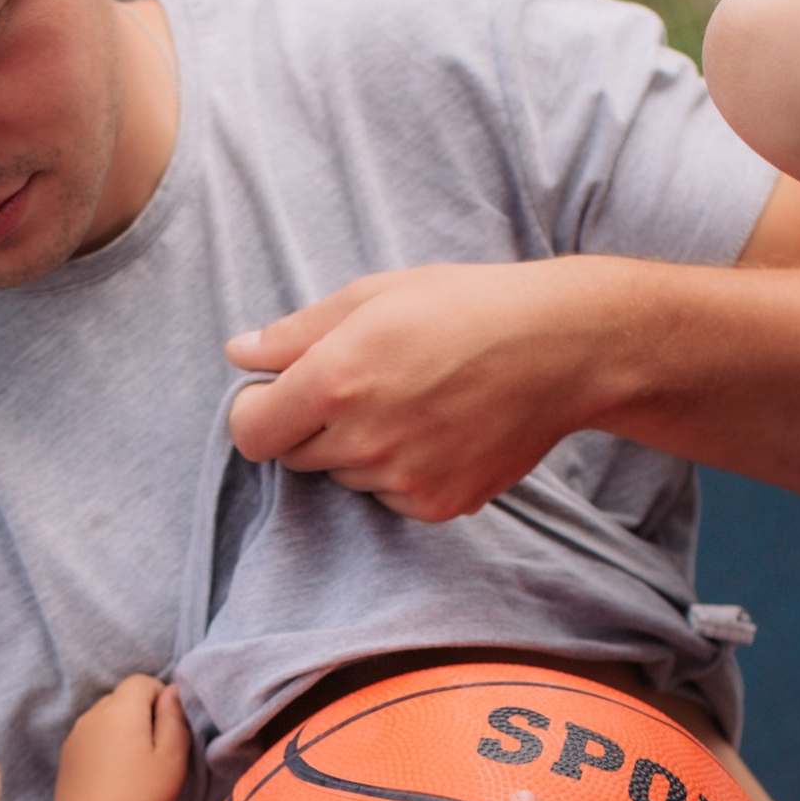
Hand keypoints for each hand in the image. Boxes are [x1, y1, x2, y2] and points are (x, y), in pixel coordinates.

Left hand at [50, 674, 188, 800]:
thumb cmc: (141, 798)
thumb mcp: (172, 757)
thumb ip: (175, 717)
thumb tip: (173, 691)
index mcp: (121, 709)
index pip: (142, 681)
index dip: (161, 699)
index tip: (169, 731)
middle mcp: (93, 714)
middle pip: (122, 698)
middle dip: (141, 714)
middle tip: (155, 752)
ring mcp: (75, 735)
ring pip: (106, 718)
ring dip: (123, 731)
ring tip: (134, 768)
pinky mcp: (67, 756)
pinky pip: (92, 738)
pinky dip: (106, 747)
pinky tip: (114, 777)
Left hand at [225, 265, 585, 521]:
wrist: (560, 348)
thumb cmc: (464, 308)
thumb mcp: (372, 296)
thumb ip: (295, 333)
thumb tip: (239, 354)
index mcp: (335, 381)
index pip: (252, 432)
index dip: (255, 414)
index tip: (276, 397)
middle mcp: (363, 439)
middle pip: (295, 457)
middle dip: (311, 426)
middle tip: (362, 385)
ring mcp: (402, 479)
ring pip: (346, 476)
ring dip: (359, 448)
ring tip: (412, 400)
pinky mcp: (438, 505)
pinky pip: (389, 497)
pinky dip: (401, 471)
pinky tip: (438, 429)